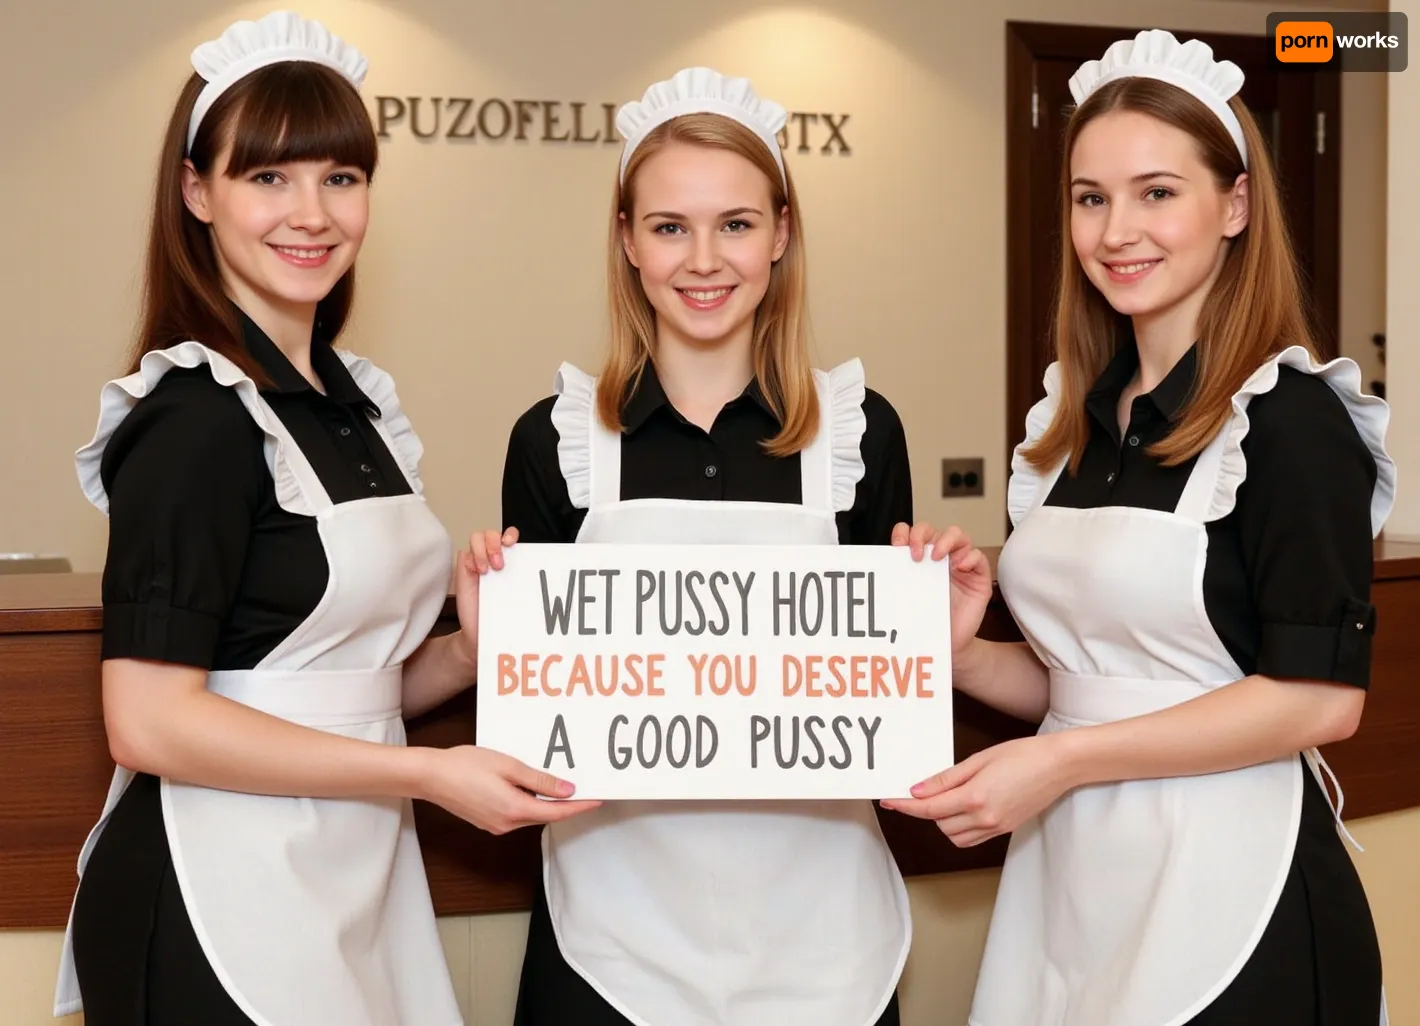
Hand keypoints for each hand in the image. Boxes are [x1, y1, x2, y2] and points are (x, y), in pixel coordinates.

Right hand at [421, 745, 601, 834]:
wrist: (430, 776)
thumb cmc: (466, 765)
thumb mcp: (508, 766)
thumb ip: (540, 781)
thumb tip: (568, 791)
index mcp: (515, 809)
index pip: (557, 813)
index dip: (580, 806)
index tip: (598, 799)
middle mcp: (507, 824)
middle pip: (545, 816)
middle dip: (565, 804)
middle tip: (584, 787)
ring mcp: (496, 825)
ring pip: (530, 815)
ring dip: (545, 803)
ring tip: (559, 783)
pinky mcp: (487, 821)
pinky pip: (516, 813)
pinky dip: (528, 803)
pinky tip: (530, 787)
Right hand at [452, 527, 518, 666]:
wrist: (479, 633)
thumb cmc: (500, 616)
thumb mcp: (517, 596)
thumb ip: (523, 581)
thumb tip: (542, 574)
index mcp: (509, 562)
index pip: (509, 536)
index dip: (510, 534)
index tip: (512, 544)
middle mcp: (492, 559)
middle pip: (491, 533)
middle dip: (494, 543)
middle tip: (499, 564)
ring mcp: (477, 563)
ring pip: (477, 537)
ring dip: (482, 549)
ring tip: (487, 570)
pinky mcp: (464, 570)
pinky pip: (465, 552)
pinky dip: (472, 558)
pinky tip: (478, 573)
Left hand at [881, 735, 1069, 846]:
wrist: (1059, 766)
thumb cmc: (1022, 755)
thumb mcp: (979, 760)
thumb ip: (946, 779)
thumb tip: (917, 791)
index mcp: (975, 797)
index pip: (929, 808)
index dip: (905, 806)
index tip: (888, 801)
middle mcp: (985, 818)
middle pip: (939, 824)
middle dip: (926, 810)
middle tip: (924, 790)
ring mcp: (996, 827)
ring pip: (954, 836)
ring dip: (943, 821)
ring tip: (947, 799)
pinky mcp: (1005, 829)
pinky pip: (972, 839)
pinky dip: (960, 828)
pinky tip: (962, 810)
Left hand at [893, 522, 992, 657]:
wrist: (949, 645)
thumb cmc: (928, 622)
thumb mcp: (908, 599)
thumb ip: (899, 582)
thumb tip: (881, 572)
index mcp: (920, 560)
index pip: (910, 533)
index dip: (903, 533)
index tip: (896, 547)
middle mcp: (940, 558)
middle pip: (932, 529)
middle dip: (921, 535)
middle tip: (916, 555)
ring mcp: (960, 565)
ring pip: (958, 535)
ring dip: (947, 540)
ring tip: (938, 557)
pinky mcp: (979, 576)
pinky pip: (978, 556)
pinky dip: (969, 557)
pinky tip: (960, 567)